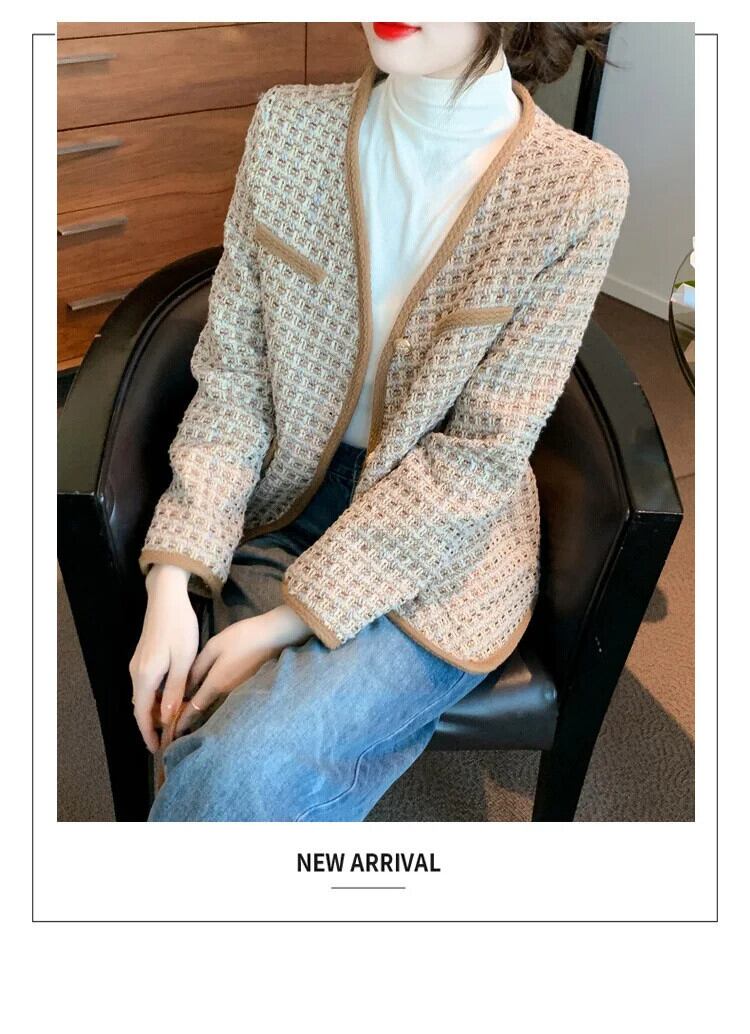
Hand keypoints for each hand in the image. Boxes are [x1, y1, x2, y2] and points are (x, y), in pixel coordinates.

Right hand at [129, 564, 196, 752]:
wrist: (167, 597)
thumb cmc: (179, 627)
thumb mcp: (183, 661)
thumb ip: (175, 691)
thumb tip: (167, 719)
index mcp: (145, 676)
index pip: (141, 714)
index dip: (148, 733)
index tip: (158, 750)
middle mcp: (136, 672)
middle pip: (141, 707)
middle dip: (153, 724)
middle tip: (171, 738)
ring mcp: (137, 664)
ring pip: (144, 696)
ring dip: (156, 710)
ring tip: (175, 721)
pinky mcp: (143, 657)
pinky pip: (147, 685)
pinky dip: (157, 697)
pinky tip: (172, 698)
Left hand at [174, 604, 311, 735]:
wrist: (276, 637)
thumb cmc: (243, 637)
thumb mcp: (214, 646)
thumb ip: (198, 666)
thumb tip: (184, 686)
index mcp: (216, 683)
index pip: (194, 709)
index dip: (182, 721)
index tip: (171, 733)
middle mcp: (228, 694)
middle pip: (205, 713)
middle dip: (191, 722)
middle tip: (176, 731)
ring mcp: (239, 692)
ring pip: (216, 708)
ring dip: (203, 715)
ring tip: (189, 721)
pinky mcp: (248, 688)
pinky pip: (226, 702)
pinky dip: (215, 706)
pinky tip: (210, 702)